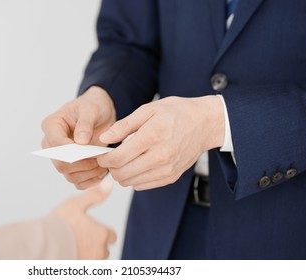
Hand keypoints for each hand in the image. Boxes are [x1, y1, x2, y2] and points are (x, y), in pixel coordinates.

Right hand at [41, 86, 115, 188]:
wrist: (99, 113)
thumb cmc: (93, 106)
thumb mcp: (91, 109)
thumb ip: (85, 123)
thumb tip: (80, 142)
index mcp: (51, 125)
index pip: (57, 145)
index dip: (74, 152)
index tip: (93, 151)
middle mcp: (51, 143)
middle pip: (61, 164)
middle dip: (83, 165)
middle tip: (101, 160)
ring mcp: (59, 157)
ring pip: (69, 175)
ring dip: (88, 174)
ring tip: (104, 165)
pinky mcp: (69, 167)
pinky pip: (77, 181)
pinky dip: (90, 180)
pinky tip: (101, 173)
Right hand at [51, 179, 116, 258]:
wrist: (45, 244)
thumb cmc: (60, 223)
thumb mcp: (77, 203)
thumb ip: (95, 195)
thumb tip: (109, 183)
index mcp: (102, 234)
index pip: (112, 236)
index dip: (103, 232)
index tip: (93, 228)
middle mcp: (99, 251)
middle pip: (104, 249)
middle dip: (96, 244)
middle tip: (80, 237)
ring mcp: (90, 262)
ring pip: (95, 259)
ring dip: (88, 254)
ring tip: (73, 245)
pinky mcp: (80, 268)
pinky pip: (84, 265)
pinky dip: (79, 260)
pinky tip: (69, 253)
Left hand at [97, 96, 224, 190]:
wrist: (205, 124)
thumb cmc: (176, 113)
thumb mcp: (148, 110)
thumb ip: (124, 125)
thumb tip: (104, 138)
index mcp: (152, 136)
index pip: (118, 158)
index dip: (104, 159)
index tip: (100, 154)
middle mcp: (160, 157)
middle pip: (122, 174)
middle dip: (110, 167)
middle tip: (110, 157)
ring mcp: (167, 169)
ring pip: (131, 182)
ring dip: (122, 173)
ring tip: (124, 159)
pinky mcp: (171, 177)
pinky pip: (143, 186)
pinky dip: (135, 178)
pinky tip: (137, 164)